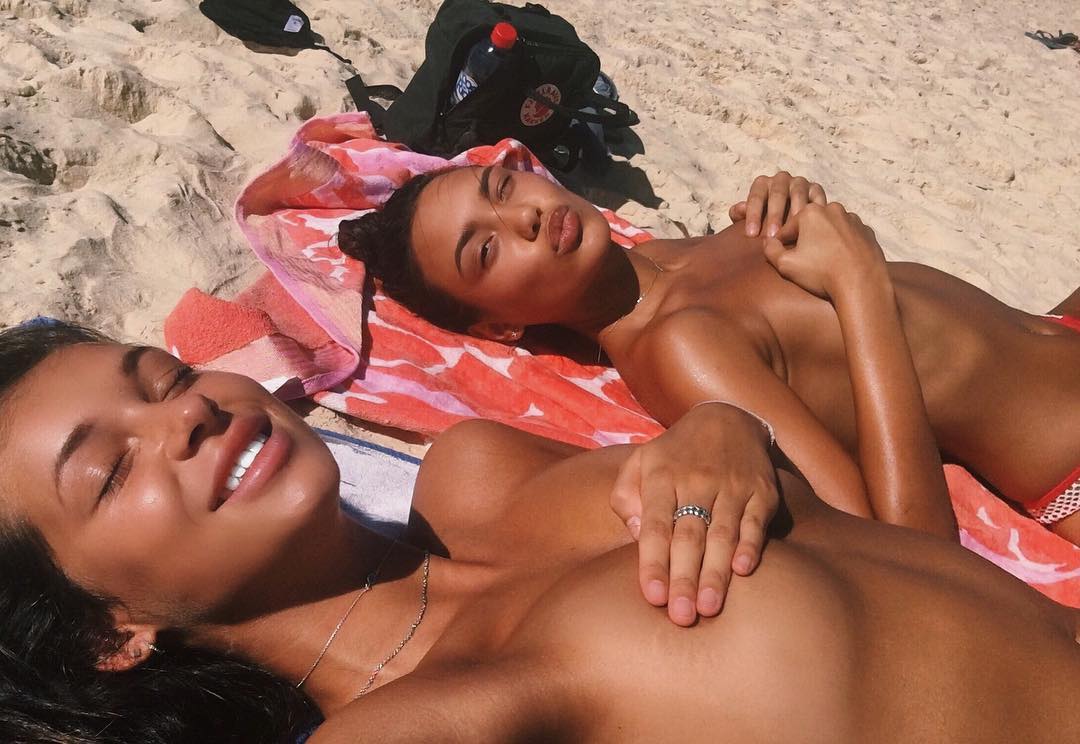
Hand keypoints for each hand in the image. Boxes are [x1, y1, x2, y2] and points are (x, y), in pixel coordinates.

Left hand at [610, 402, 778, 626]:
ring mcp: (732, 486)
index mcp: (662, 477)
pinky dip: (751, 546)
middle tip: (681, 616)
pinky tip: (744, 571)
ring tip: (709, 607)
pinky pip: (756, 522)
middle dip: (684, 578)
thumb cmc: (674, 454)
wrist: (728, 418)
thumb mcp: (640, 463)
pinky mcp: (762, 491)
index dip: (653, 562)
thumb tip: (633, 535)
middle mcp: (696, 481)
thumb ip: (625, 496)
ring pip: (722, 534)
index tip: (652, 597)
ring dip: (716, 572)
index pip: (655, 526)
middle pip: (688, 536)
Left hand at [729, 171, 826, 237]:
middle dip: (774, 215)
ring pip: (798, 194)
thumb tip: (739, 210)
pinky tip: (812, 226)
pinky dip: (814, 211)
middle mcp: (781, 179)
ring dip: (794, 213)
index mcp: (762, 184)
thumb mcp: (751, 217)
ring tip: (792, 232)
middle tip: (772, 236)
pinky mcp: (815, 189)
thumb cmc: (764, 219)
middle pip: (777, 194)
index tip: (751, 235)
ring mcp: (799, 183)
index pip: (756, 197)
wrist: (789, 216)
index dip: (753, 215)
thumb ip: (740, 213)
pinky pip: (816, 198)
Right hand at [763, 202, 887, 300]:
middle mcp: (833, 209)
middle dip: (806, 240)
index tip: (783, 258)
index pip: (787, 228)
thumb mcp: (785, 264)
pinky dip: (844, 246)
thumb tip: (769, 242)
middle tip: (805, 262)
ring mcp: (854, 220)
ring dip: (825, 242)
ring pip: (831, 229)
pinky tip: (841, 262)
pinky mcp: (868, 232)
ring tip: (824, 263)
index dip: (781, 244)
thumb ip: (771, 250)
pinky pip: (849, 237)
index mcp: (811, 212)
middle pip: (811, 225)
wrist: (862, 285)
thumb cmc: (821, 273)